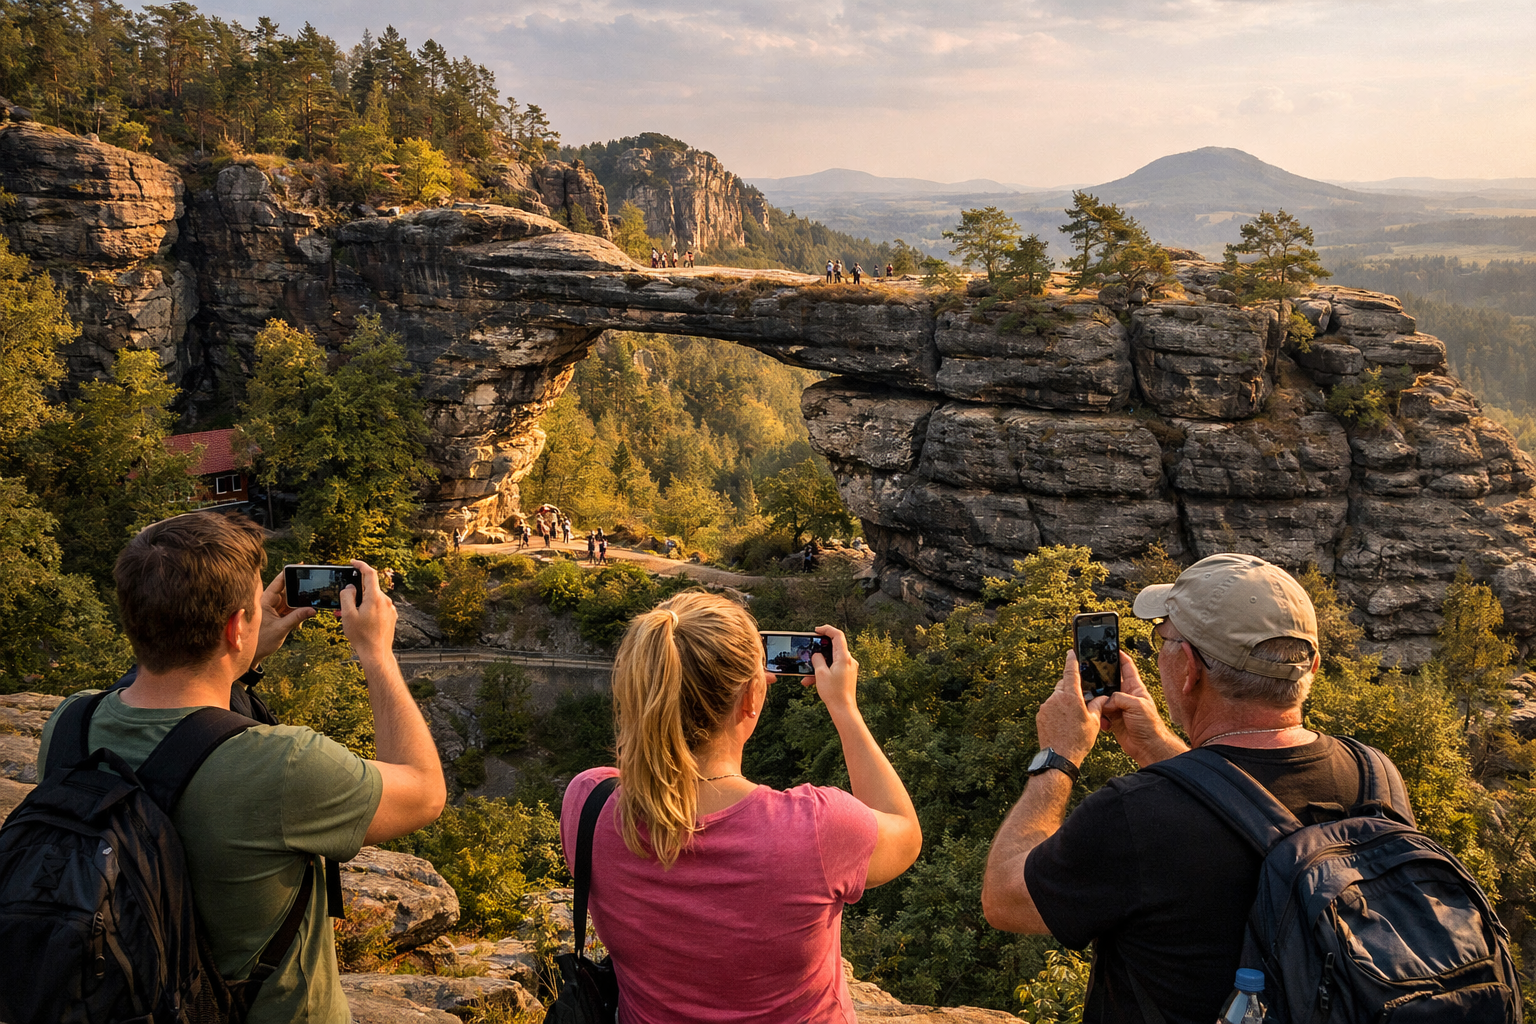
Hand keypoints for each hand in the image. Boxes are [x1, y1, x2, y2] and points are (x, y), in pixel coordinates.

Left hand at [254, 571, 315, 663]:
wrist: (252, 656)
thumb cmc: (260, 642)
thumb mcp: (281, 629)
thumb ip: (297, 618)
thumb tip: (313, 610)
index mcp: (265, 600)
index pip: (279, 582)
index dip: (289, 572)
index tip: (300, 565)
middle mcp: (269, 602)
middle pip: (287, 591)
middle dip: (299, 594)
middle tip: (310, 596)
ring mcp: (273, 608)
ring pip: (290, 601)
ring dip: (298, 607)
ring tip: (301, 618)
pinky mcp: (276, 615)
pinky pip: (289, 610)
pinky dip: (295, 615)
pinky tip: (297, 625)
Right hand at [337, 560, 396, 664]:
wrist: (376, 653)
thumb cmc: (362, 636)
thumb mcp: (348, 615)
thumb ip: (347, 597)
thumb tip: (350, 587)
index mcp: (375, 597)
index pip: (370, 573)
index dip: (360, 565)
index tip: (353, 562)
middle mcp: (386, 601)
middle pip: (370, 588)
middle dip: (356, 592)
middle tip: (344, 600)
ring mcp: (390, 609)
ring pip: (373, 599)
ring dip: (361, 603)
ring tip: (349, 615)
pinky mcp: (391, 617)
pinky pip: (378, 608)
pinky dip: (368, 609)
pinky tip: (360, 620)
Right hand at [807, 624, 858, 717]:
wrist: (844, 709)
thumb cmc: (833, 693)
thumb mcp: (820, 674)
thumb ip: (818, 660)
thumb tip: (817, 654)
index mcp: (844, 657)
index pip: (838, 635)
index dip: (827, 629)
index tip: (816, 630)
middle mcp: (849, 661)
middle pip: (833, 648)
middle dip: (819, 652)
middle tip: (809, 652)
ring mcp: (849, 668)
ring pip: (831, 660)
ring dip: (818, 666)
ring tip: (806, 677)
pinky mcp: (847, 675)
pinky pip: (834, 668)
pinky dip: (824, 672)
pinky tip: (812, 682)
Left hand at [1037, 652, 1106, 765]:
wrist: (1059, 756)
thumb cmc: (1078, 740)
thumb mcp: (1094, 722)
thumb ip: (1097, 705)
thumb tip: (1101, 697)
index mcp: (1071, 697)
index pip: (1071, 672)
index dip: (1072, 660)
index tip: (1071, 652)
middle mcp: (1056, 698)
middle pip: (1063, 685)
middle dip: (1071, 688)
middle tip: (1080, 700)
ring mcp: (1046, 706)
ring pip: (1056, 697)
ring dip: (1064, 701)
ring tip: (1073, 717)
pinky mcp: (1040, 715)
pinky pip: (1050, 707)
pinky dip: (1056, 710)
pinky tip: (1063, 722)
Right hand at [1100, 652, 1187, 766]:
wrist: (1148, 747)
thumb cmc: (1149, 726)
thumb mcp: (1137, 705)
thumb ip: (1120, 698)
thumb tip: (1106, 701)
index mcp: (1135, 688)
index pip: (1127, 667)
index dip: (1120, 656)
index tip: (1111, 648)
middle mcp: (1126, 696)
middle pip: (1110, 681)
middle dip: (1101, 680)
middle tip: (1091, 676)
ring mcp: (1119, 707)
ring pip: (1102, 698)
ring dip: (1098, 702)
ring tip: (1098, 707)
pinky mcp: (1113, 718)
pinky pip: (1100, 712)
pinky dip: (1099, 716)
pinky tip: (1104, 722)